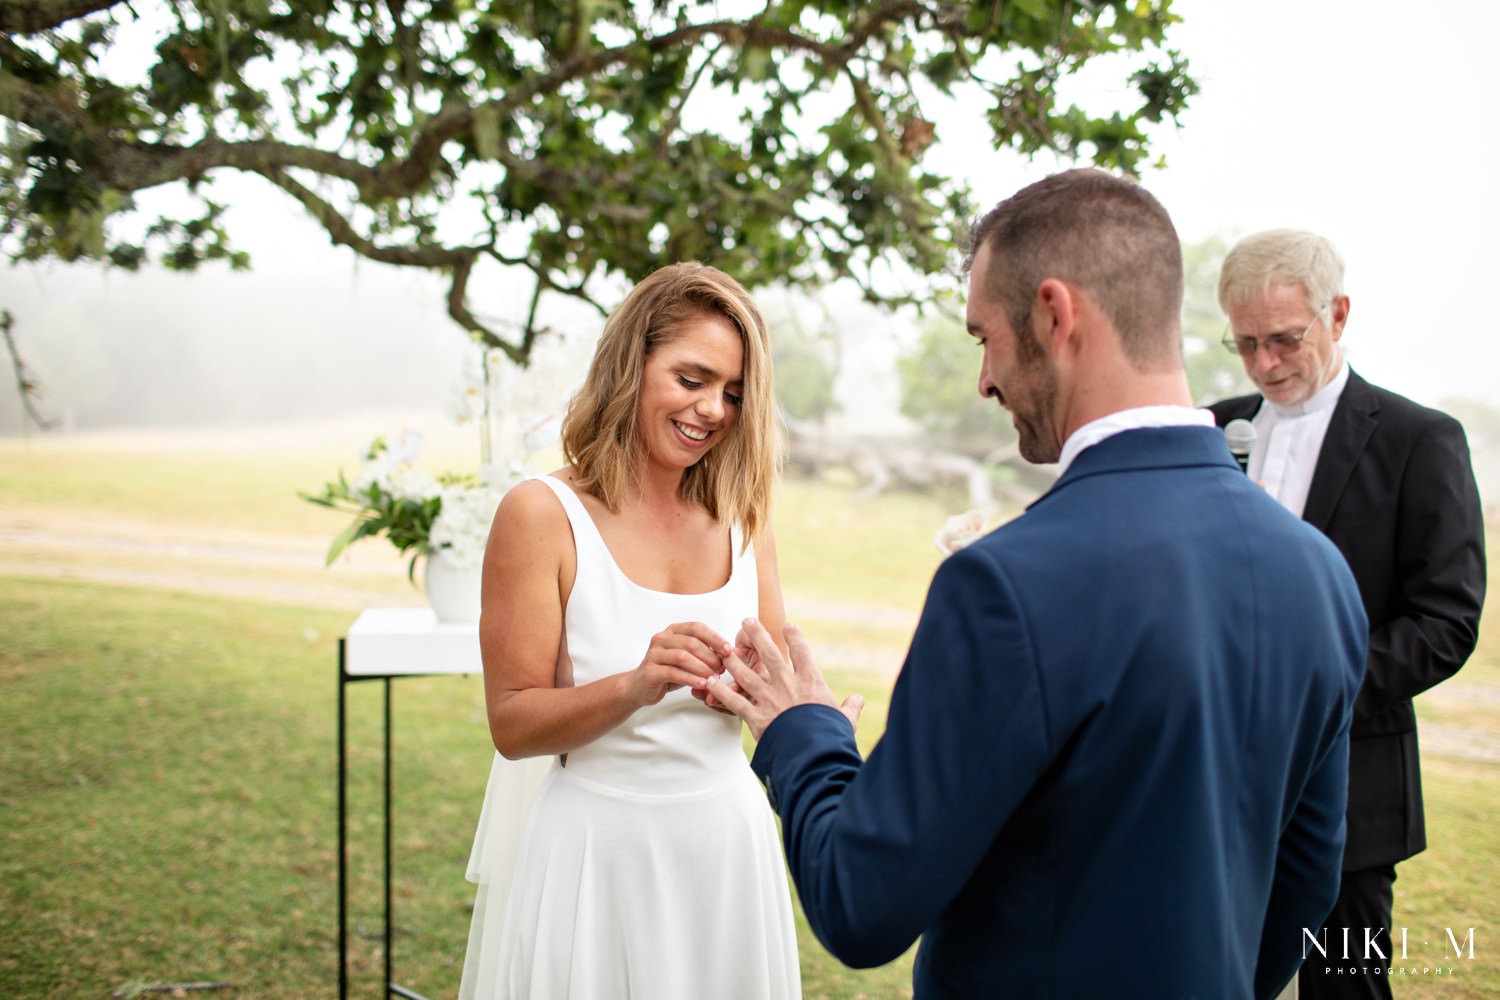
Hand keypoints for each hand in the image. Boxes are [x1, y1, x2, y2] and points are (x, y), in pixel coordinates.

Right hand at [628, 622, 730, 707]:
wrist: (639, 687)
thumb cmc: (667, 671)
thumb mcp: (688, 660)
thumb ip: (704, 653)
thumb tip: (730, 653)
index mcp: (673, 631)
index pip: (697, 628)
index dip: (715, 638)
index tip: (729, 650)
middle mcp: (662, 638)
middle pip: (691, 643)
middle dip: (711, 656)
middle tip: (722, 669)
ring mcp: (654, 654)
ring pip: (683, 657)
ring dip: (702, 668)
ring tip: (714, 678)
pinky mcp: (650, 670)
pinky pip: (674, 673)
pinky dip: (691, 679)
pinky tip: (702, 684)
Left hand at [706, 619, 863, 740]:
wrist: (814, 754)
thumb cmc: (831, 736)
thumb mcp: (845, 720)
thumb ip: (850, 707)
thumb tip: (859, 699)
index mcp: (811, 682)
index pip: (802, 652)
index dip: (795, 637)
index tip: (789, 625)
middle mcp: (787, 685)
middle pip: (770, 654)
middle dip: (757, 635)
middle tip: (746, 621)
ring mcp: (770, 699)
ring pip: (747, 673)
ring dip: (734, 660)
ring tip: (725, 649)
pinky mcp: (756, 717)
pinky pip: (735, 702)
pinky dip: (720, 692)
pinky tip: (709, 683)